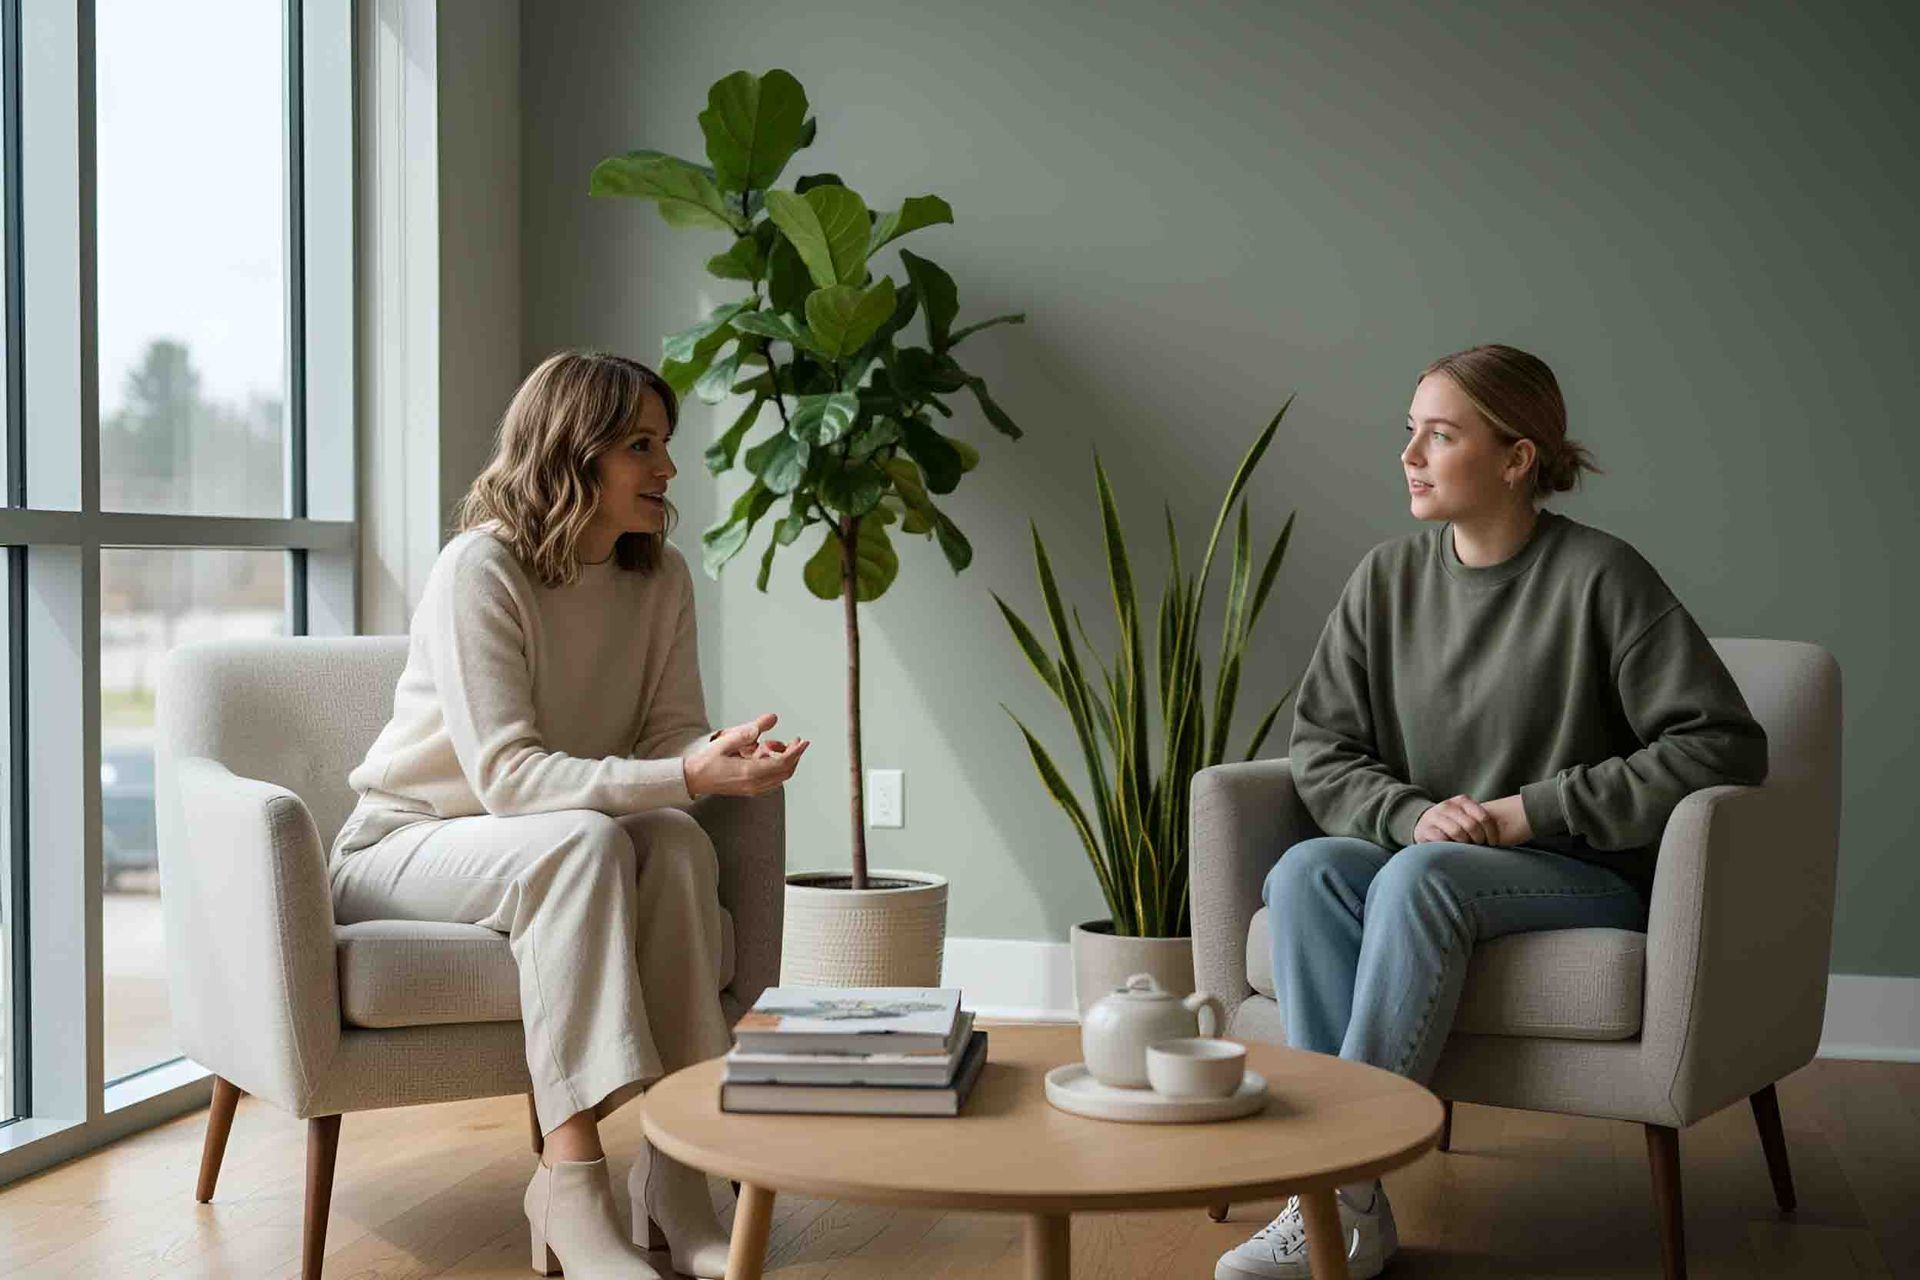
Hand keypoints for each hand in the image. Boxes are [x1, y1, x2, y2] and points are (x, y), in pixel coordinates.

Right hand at [684, 713, 809, 797]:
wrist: (691, 779)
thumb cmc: (705, 761)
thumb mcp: (725, 741)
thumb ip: (749, 731)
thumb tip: (771, 718)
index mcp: (750, 773)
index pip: (783, 763)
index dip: (796, 752)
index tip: (804, 741)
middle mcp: (754, 784)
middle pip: (786, 772)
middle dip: (793, 755)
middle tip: (795, 740)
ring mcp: (752, 789)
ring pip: (780, 777)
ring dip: (782, 761)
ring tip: (769, 744)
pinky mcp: (749, 789)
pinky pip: (771, 780)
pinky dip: (774, 767)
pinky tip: (761, 754)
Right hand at [1412, 793, 1530, 845]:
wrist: (1423, 822)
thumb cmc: (1454, 822)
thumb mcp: (1468, 815)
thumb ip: (1483, 819)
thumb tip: (1518, 826)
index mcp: (1462, 800)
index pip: (1484, 818)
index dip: (1492, 833)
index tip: (1494, 843)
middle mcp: (1447, 805)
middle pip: (1472, 827)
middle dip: (1480, 841)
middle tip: (1481, 848)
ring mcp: (1435, 817)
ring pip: (1457, 833)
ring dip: (1466, 845)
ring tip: (1469, 849)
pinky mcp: (1425, 830)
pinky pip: (1441, 840)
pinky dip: (1450, 847)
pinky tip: (1453, 850)